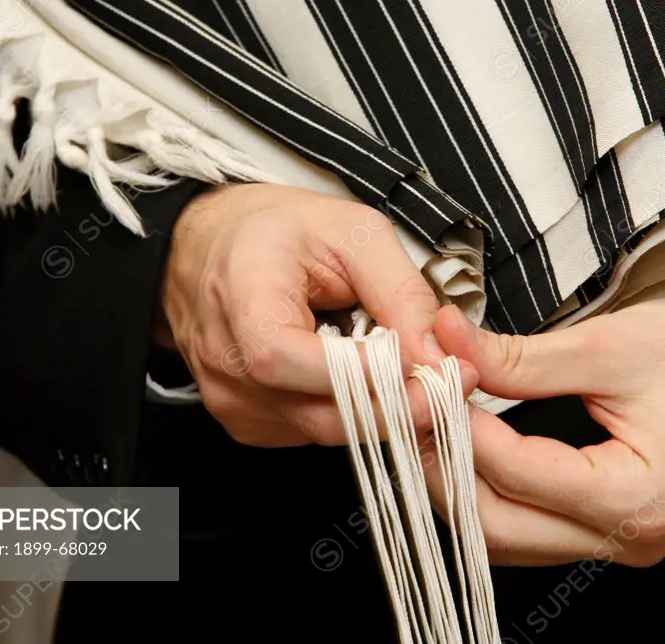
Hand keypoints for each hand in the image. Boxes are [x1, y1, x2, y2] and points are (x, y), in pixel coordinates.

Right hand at [160, 183, 474, 446]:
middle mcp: (224, 361)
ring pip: (324, 432)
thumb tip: (437, 356)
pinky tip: (365, 380)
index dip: (365, 373)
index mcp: (241, 299)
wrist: (212, 246)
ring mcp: (230, 399)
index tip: (433, 370)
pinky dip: (352, 414)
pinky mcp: (245, 420)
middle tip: (451, 383)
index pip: (289, 359)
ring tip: (414, 374)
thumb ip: (400, 292)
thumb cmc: (279, 231)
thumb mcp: (354, 232)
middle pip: (319, 414)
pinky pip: (312, 433)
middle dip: (397, 406)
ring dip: (381, 413)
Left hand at [425, 296, 664, 566]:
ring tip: (430, 421)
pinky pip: (533, 521)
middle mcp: (629, 539)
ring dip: (461, 482)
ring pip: (509, 533)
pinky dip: (492, 485)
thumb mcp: (613, 345)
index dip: (456, 421)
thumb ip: (521, 359)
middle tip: (408, 410)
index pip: (511, 471)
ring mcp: (623, 539)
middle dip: (443, 467)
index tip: (424, 374)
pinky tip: (470, 443)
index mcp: (635, 502)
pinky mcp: (615, 523)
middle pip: (497, 526)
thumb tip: (449, 347)